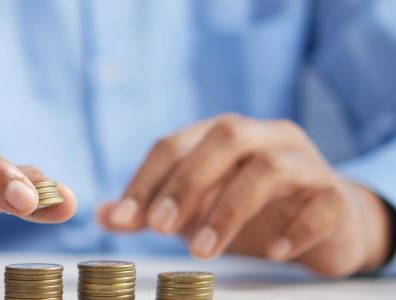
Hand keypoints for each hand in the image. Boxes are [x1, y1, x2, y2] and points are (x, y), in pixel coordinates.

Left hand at [98, 114, 391, 276]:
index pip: (175, 144)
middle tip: (159, 227)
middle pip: (224, 138)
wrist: (326, 222)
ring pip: (269, 168)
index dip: (146, 179)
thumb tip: (103, 215)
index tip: (123, 218)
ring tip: (203, 250)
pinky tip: (273, 252)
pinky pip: (321, 204)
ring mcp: (304, 162)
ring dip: (229, 209)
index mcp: (223, 135)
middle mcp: (264, 137)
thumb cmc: (252, 209)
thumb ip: (152, 209)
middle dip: (186, 183)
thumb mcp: (196, 208)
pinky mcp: (335, 195)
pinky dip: (295, 228)